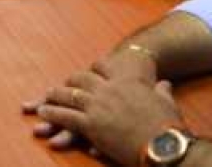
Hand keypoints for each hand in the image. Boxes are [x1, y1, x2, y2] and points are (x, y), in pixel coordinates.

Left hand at [29, 69, 184, 166]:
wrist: (164, 144)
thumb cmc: (168, 125)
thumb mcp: (166, 102)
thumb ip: (162, 91)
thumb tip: (165, 83)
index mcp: (125, 81)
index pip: (101, 66)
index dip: (92, 69)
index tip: (87, 72)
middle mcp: (107, 90)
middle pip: (80, 80)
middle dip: (69, 83)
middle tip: (59, 87)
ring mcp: (97, 106)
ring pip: (69, 96)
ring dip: (54, 97)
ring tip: (44, 99)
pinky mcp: (91, 125)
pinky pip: (66, 116)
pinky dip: (53, 114)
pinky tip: (43, 113)